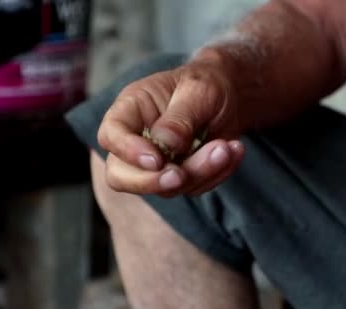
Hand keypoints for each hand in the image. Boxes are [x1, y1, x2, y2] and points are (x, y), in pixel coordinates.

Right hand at [97, 59, 246, 196]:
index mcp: (132, 109)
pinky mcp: (179, 176)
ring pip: (164, 186)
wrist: (230, 94)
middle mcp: (136, 139)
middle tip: (183, 176)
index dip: (127, 151)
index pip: (111, 135)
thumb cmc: (208, 83)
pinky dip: (217, 174)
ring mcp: (156, 163)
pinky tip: (234, 151)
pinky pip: (193, 188)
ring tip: (228, 147)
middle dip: (153, 181)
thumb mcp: (199, 89)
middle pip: (121, 176)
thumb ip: (180, 118)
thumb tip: (165, 145)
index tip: (156, 159)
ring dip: (200, 172)